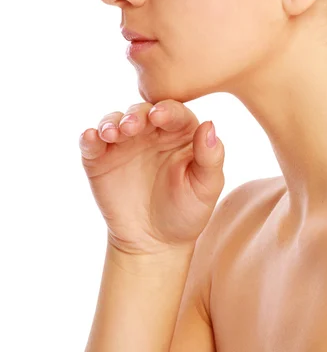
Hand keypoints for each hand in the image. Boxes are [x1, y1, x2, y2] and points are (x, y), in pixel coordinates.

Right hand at [79, 100, 224, 255]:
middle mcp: (150, 131)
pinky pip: (92, 143)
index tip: (159, 115)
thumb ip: (211, 157)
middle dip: (135, 115)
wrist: (154, 243)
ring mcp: (124, 143)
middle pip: (141, 111)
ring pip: (115, 121)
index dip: (166, 111)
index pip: (174, 112)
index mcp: (179, 132)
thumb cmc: (187, 211)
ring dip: (111, 122)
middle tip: (131, 127)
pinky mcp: (100, 159)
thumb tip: (209, 125)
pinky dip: (88, 137)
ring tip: (111, 133)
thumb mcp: (206, 187)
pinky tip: (90, 137)